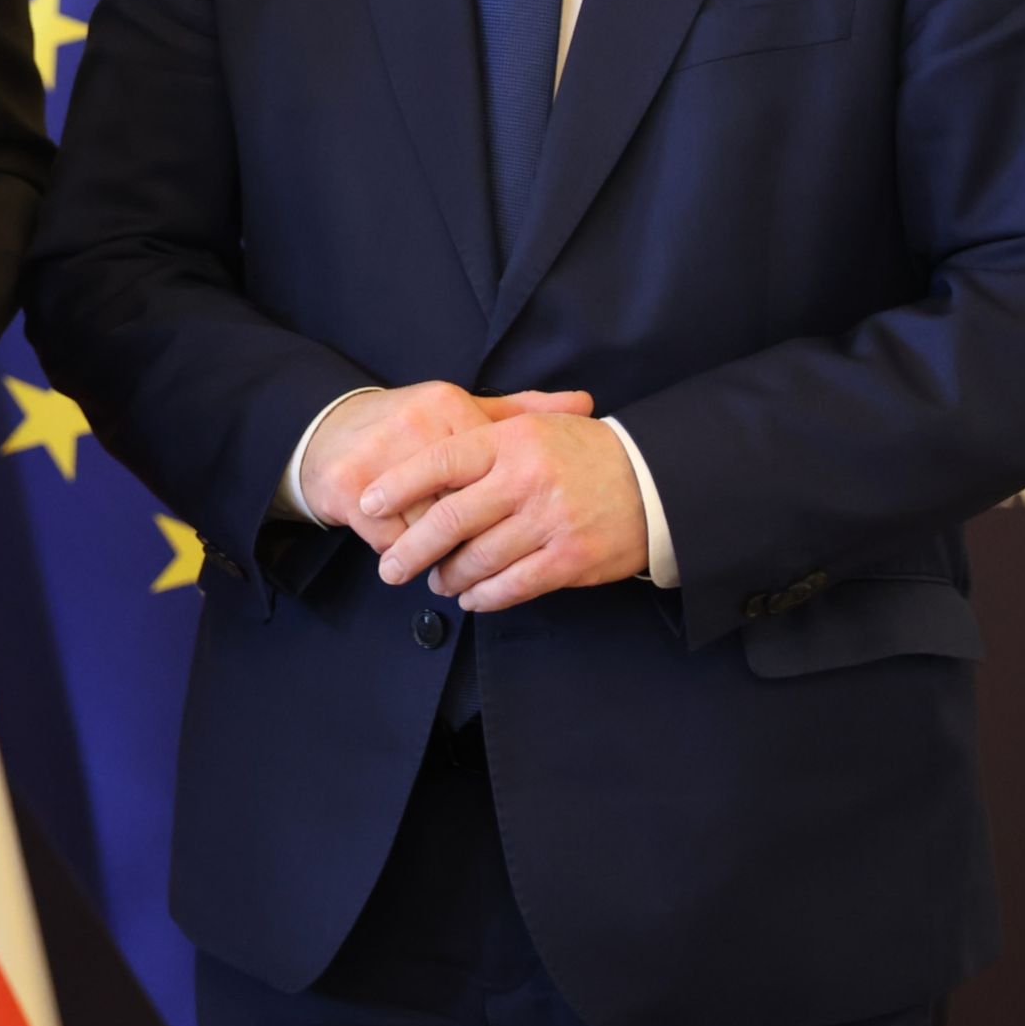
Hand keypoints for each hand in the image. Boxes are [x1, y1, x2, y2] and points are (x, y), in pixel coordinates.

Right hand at [301, 381, 595, 549]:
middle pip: (462, 499)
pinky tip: (406, 564)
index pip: (491, 465)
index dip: (506, 504)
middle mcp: (413, 426)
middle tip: (491, 566)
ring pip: (428, 525)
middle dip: (476, 540)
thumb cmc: (404, 429)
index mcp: (446, 405)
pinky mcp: (351, 489)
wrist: (324, 434)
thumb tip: (586, 403)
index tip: (523, 526)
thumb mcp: (459, 412)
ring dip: (438, 555)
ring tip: (448, 576)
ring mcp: (379, 456)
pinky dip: (402, 554)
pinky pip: (391, 536)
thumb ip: (519, 412)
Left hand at [360, 409, 648, 613]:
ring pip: (478, 558)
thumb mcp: (536, 427)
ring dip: (449, 577)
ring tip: (436, 582)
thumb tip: (420, 457)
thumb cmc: (584, 453)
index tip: (369, 502)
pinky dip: (485, 596)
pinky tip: (472, 598)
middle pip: (450, 519)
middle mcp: (526, 479)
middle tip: (391, 567)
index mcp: (511, 441)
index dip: (397, 484)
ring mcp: (549, 521)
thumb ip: (483, 437)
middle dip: (411, 548)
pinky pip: (513, 585)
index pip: (440, 461)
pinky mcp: (570, 559)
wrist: (656, 482)